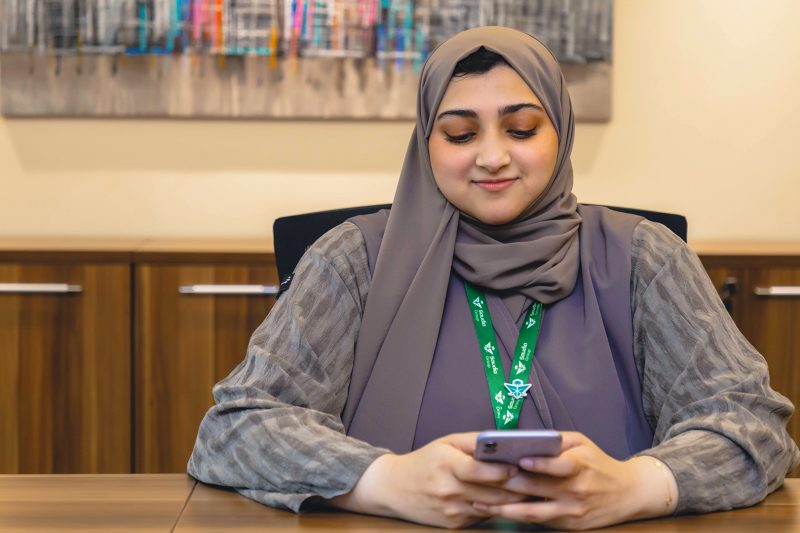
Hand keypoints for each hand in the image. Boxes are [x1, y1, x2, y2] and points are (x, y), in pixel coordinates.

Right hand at [329, 432, 524, 528]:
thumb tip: (502, 442)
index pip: (478, 470)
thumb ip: (473, 442)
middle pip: (490, 492)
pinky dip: (496, 509)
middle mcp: (448, 489)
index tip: (519, 466)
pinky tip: (509, 502)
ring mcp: (450, 509)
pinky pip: (481, 516)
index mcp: (445, 464)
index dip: (501, 470)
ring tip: (530, 491)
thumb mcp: (445, 443)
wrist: (393, 488)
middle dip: (516, 487)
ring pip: (490, 507)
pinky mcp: (452, 524)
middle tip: (536, 481)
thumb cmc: (424, 461)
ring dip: (512, 501)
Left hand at [476, 432, 677, 529]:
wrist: (629, 493)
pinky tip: (497, 513)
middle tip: (480, 480)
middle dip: (507, 485)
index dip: (539, 464)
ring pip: (533, 513)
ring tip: (480, 504)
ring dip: (504, 509)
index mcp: (580, 466)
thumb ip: (555, 442)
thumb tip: (522, 440)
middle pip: (537, 489)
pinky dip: (517, 518)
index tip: (518, 459)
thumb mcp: (582, 443)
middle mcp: (576, 491)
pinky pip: (539, 523)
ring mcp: (572, 511)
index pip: (559, 466)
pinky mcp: (570, 526)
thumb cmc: (598, 462)